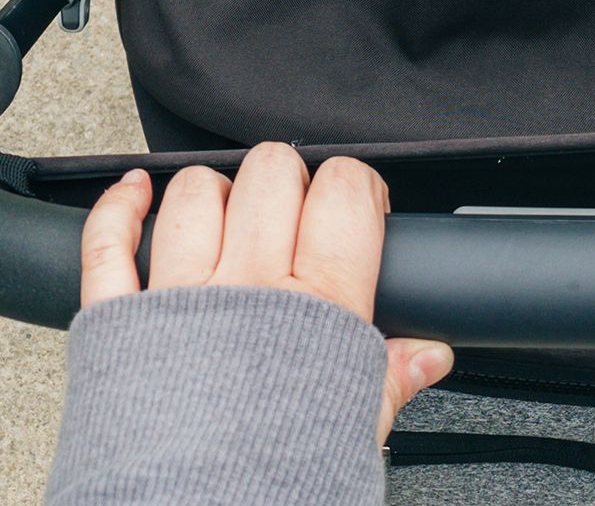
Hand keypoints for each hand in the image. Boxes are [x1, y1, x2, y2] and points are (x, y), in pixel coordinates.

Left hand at [80, 143, 453, 441]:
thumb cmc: (272, 485)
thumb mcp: (354, 429)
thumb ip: (393, 379)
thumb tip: (431, 354)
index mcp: (318, 309)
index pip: (345, 195)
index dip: (355, 184)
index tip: (356, 201)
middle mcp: (250, 288)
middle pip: (273, 172)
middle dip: (291, 177)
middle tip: (296, 210)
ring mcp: (180, 298)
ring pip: (198, 192)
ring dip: (217, 190)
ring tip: (230, 213)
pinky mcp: (119, 322)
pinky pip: (109, 242)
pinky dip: (119, 205)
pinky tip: (135, 190)